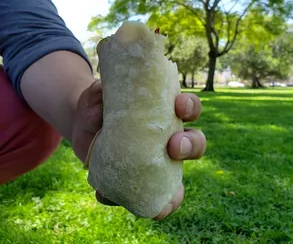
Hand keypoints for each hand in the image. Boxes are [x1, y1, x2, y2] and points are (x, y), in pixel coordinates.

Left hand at [72, 80, 206, 219]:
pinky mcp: (140, 182)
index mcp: (161, 112)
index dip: (190, 107)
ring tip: (170, 197)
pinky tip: (153, 211)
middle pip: (194, 142)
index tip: (180, 105)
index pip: (187, 108)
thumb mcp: (95, 96)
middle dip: (191, 145)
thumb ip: (97, 97)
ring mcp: (156, 161)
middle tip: (174, 145)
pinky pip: (157, 199)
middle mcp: (166, 136)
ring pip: (179, 177)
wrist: (83, 127)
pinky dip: (158, 207)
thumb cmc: (97, 107)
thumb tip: (100, 116)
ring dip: (179, 188)